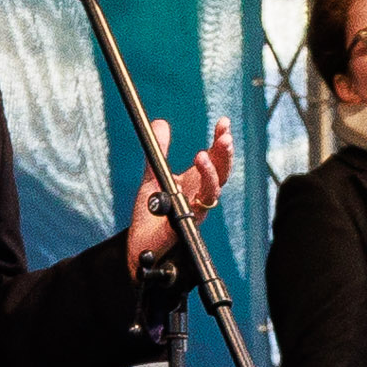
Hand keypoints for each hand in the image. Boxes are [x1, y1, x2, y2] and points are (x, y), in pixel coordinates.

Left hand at [127, 121, 234, 266]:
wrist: (142, 244)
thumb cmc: (152, 214)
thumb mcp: (154, 174)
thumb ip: (159, 150)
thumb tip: (160, 122)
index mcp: (197, 181)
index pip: (216, 157)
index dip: (222, 140)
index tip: (224, 122)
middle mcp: (201, 195)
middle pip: (222, 172)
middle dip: (225, 154)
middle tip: (224, 137)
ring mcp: (197, 209)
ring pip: (214, 190)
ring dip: (211, 172)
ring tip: (201, 155)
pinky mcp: (186, 223)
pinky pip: (196, 208)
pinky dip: (195, 194)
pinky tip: (189, 182)